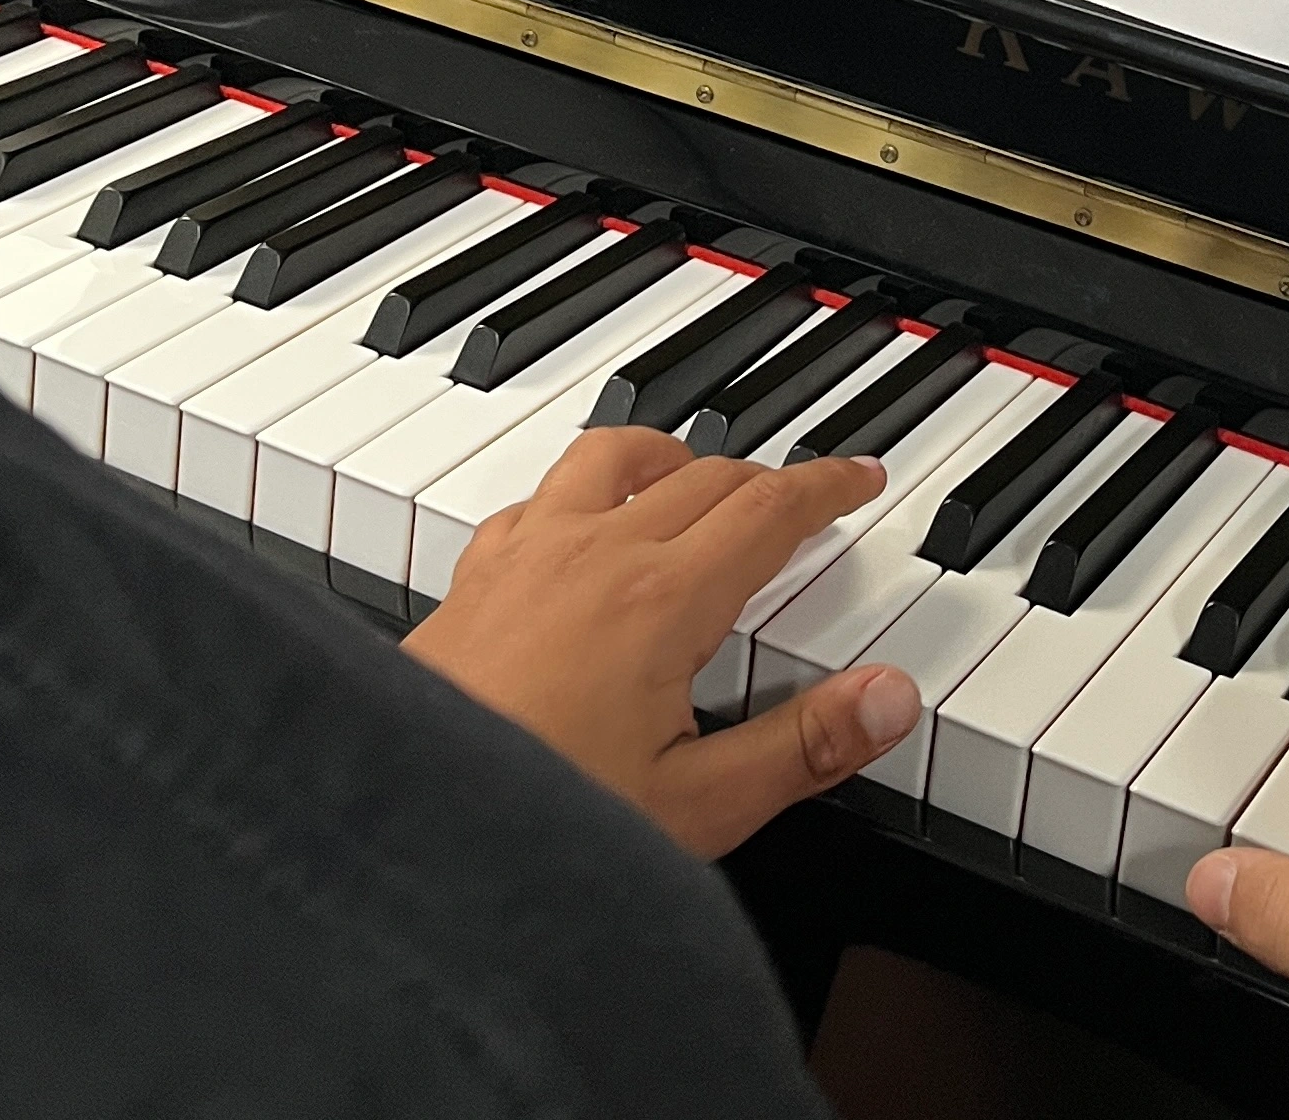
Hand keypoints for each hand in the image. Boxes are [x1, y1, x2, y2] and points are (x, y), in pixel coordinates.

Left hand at [405, 424, 920, 856]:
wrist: (398, 832)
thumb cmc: (537, 828)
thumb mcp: (696, 809)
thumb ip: (803, 747)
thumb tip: (890, 695)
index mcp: (661, 600)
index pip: (768, 510)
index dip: (827, 486)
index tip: (860, 476)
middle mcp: (592, 555)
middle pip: (702, 475)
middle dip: (765, 478)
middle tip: (802, 498)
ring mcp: (524, 558)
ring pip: (612, 458)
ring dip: (668, 457)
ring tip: (695, 474)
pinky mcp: (472, 580)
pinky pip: (536, 497)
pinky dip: (577, 490)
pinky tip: (574, 526)